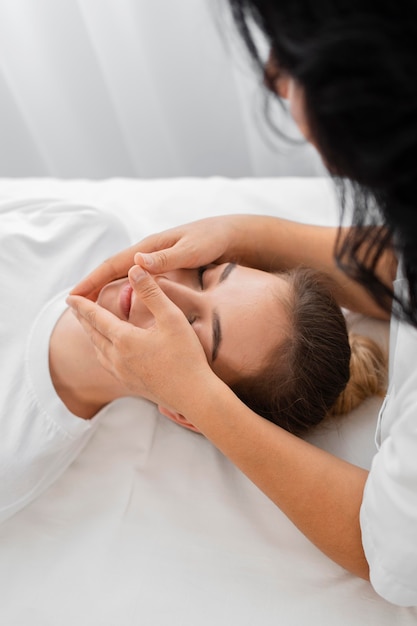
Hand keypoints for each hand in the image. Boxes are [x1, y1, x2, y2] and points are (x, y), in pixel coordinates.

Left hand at [66, 266, 214, 412]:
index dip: (82, 305)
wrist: (195, 397)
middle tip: (74, 307)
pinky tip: (107, 352)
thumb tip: (134, 269)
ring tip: (88, 326)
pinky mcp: (131, 384)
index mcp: (124, 340)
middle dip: (83, 319)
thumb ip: (151, 292)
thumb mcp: (171, 318)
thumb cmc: (186, 356)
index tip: (69, 297)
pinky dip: (101, 351)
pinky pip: (107, 364)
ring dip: (91, 336)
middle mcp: (117, 358)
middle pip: (93, 334)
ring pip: (98, 351)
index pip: (96, 317)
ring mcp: (123, 374)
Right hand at [71, 215, 239, 299]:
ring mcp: (153, 259)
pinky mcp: (161, 266)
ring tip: (90, 307)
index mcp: (148, 248)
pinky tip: (120, 302)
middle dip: (91, 286)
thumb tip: (136, 262)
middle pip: (111, 271)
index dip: (92, 281)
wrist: (228, 235)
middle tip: (74, 307)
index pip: (112, 265)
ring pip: (121, 275)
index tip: (74, 296)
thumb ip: (166, 258)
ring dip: (104, 288)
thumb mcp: (190, 251)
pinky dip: (121, 289)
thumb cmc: (211, 241)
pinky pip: (134, 280)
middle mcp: (146, 253)